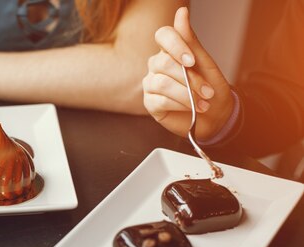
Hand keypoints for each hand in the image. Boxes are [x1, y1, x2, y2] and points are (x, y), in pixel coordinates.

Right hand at [143, 7, 233, 140]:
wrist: (215, 116)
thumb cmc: (210, 88)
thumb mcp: (205, 64)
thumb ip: (191, 40)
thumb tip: (181, 12)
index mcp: (170, 51)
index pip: (163, 36)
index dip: (176, 45)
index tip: (192, 60)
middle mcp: (157, 66)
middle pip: (164, 63)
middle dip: (189, 79)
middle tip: (208, 91)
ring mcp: (151, 84)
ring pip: (162, 84)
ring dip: (186, 95)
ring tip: (203, 103)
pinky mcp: (150, 103)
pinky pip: (160, 101)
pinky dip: (179, 105)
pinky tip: (191, 109)